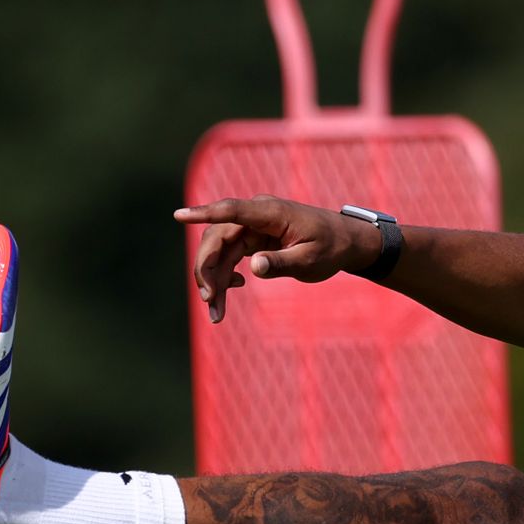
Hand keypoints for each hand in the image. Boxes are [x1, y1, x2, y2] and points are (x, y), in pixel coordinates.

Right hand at [174, 197, 367, 322]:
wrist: (345, 242)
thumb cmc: (331, 248)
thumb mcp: (310, 261)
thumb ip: (282, 263)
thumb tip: (254, 268)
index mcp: (269, 213)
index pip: (230, 211)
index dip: (203, 213)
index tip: (178, 216)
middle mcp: (255, 215)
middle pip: (217, 238)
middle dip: (207, 269)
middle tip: (209, 300)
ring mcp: (252, 227)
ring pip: (220, 251)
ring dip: (214, 280)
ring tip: (216, 313)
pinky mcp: (252, 240)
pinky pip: (230, 256)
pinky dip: (226, 276)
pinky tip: (231, 289)